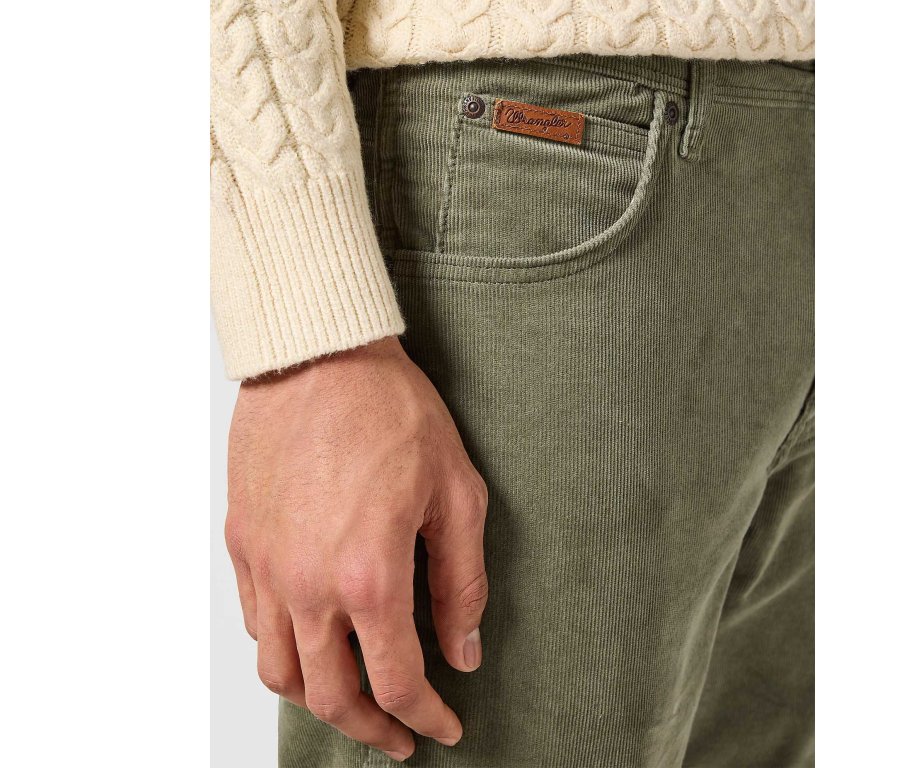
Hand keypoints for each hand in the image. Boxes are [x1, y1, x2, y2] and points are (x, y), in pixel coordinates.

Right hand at [225, 336, 487, 760]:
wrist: (320, 356)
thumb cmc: (392, 412)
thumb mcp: (457, 494)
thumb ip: (462, 583)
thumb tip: (463, 650)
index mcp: (369, 577)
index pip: (398, 681)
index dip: (426, 716)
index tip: (444, 728)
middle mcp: (308, 585)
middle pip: (332, 696)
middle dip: (373, 728)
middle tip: (401, 735)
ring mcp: (266, 567)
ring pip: (280, 672)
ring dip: (320, 701)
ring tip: (354, 699)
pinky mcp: (242, 542)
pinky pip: (255, 623)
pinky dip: (284, 651)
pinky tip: (313, 640)